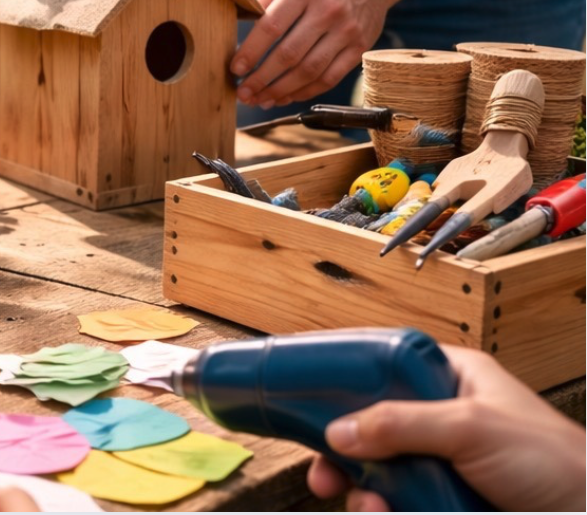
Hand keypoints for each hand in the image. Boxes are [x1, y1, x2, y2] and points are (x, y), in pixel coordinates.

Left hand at [230, 0, 394, 107]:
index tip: (235, 69)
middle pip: (289, 55)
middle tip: (243, 93)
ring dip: (282, 91)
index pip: (271, 28)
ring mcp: (347, 30)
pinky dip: (306, 92)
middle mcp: (328, 11)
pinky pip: (331, 77)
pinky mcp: (361, 46)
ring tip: (261, 100)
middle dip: (262, 79)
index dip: (251, 52)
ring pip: (310, 71)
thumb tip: (235, 25)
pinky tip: (287, 96)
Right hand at [307, 346, 585, 511]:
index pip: (382, 363)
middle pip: (368, 423)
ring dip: (362, 488)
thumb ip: (403, 422)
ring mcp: (441, 462)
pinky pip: (395, 501)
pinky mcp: (442, 499)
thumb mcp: (473, 428)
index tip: (304, 389)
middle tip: (323, 468)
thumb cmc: (559, 463)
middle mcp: (441, 418)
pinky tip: (383, 513)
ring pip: (378, 469)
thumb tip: (340, 429)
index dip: (343, 375)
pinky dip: (382, 509)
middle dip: (342, 448)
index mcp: (451, 379)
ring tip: (368, 503)